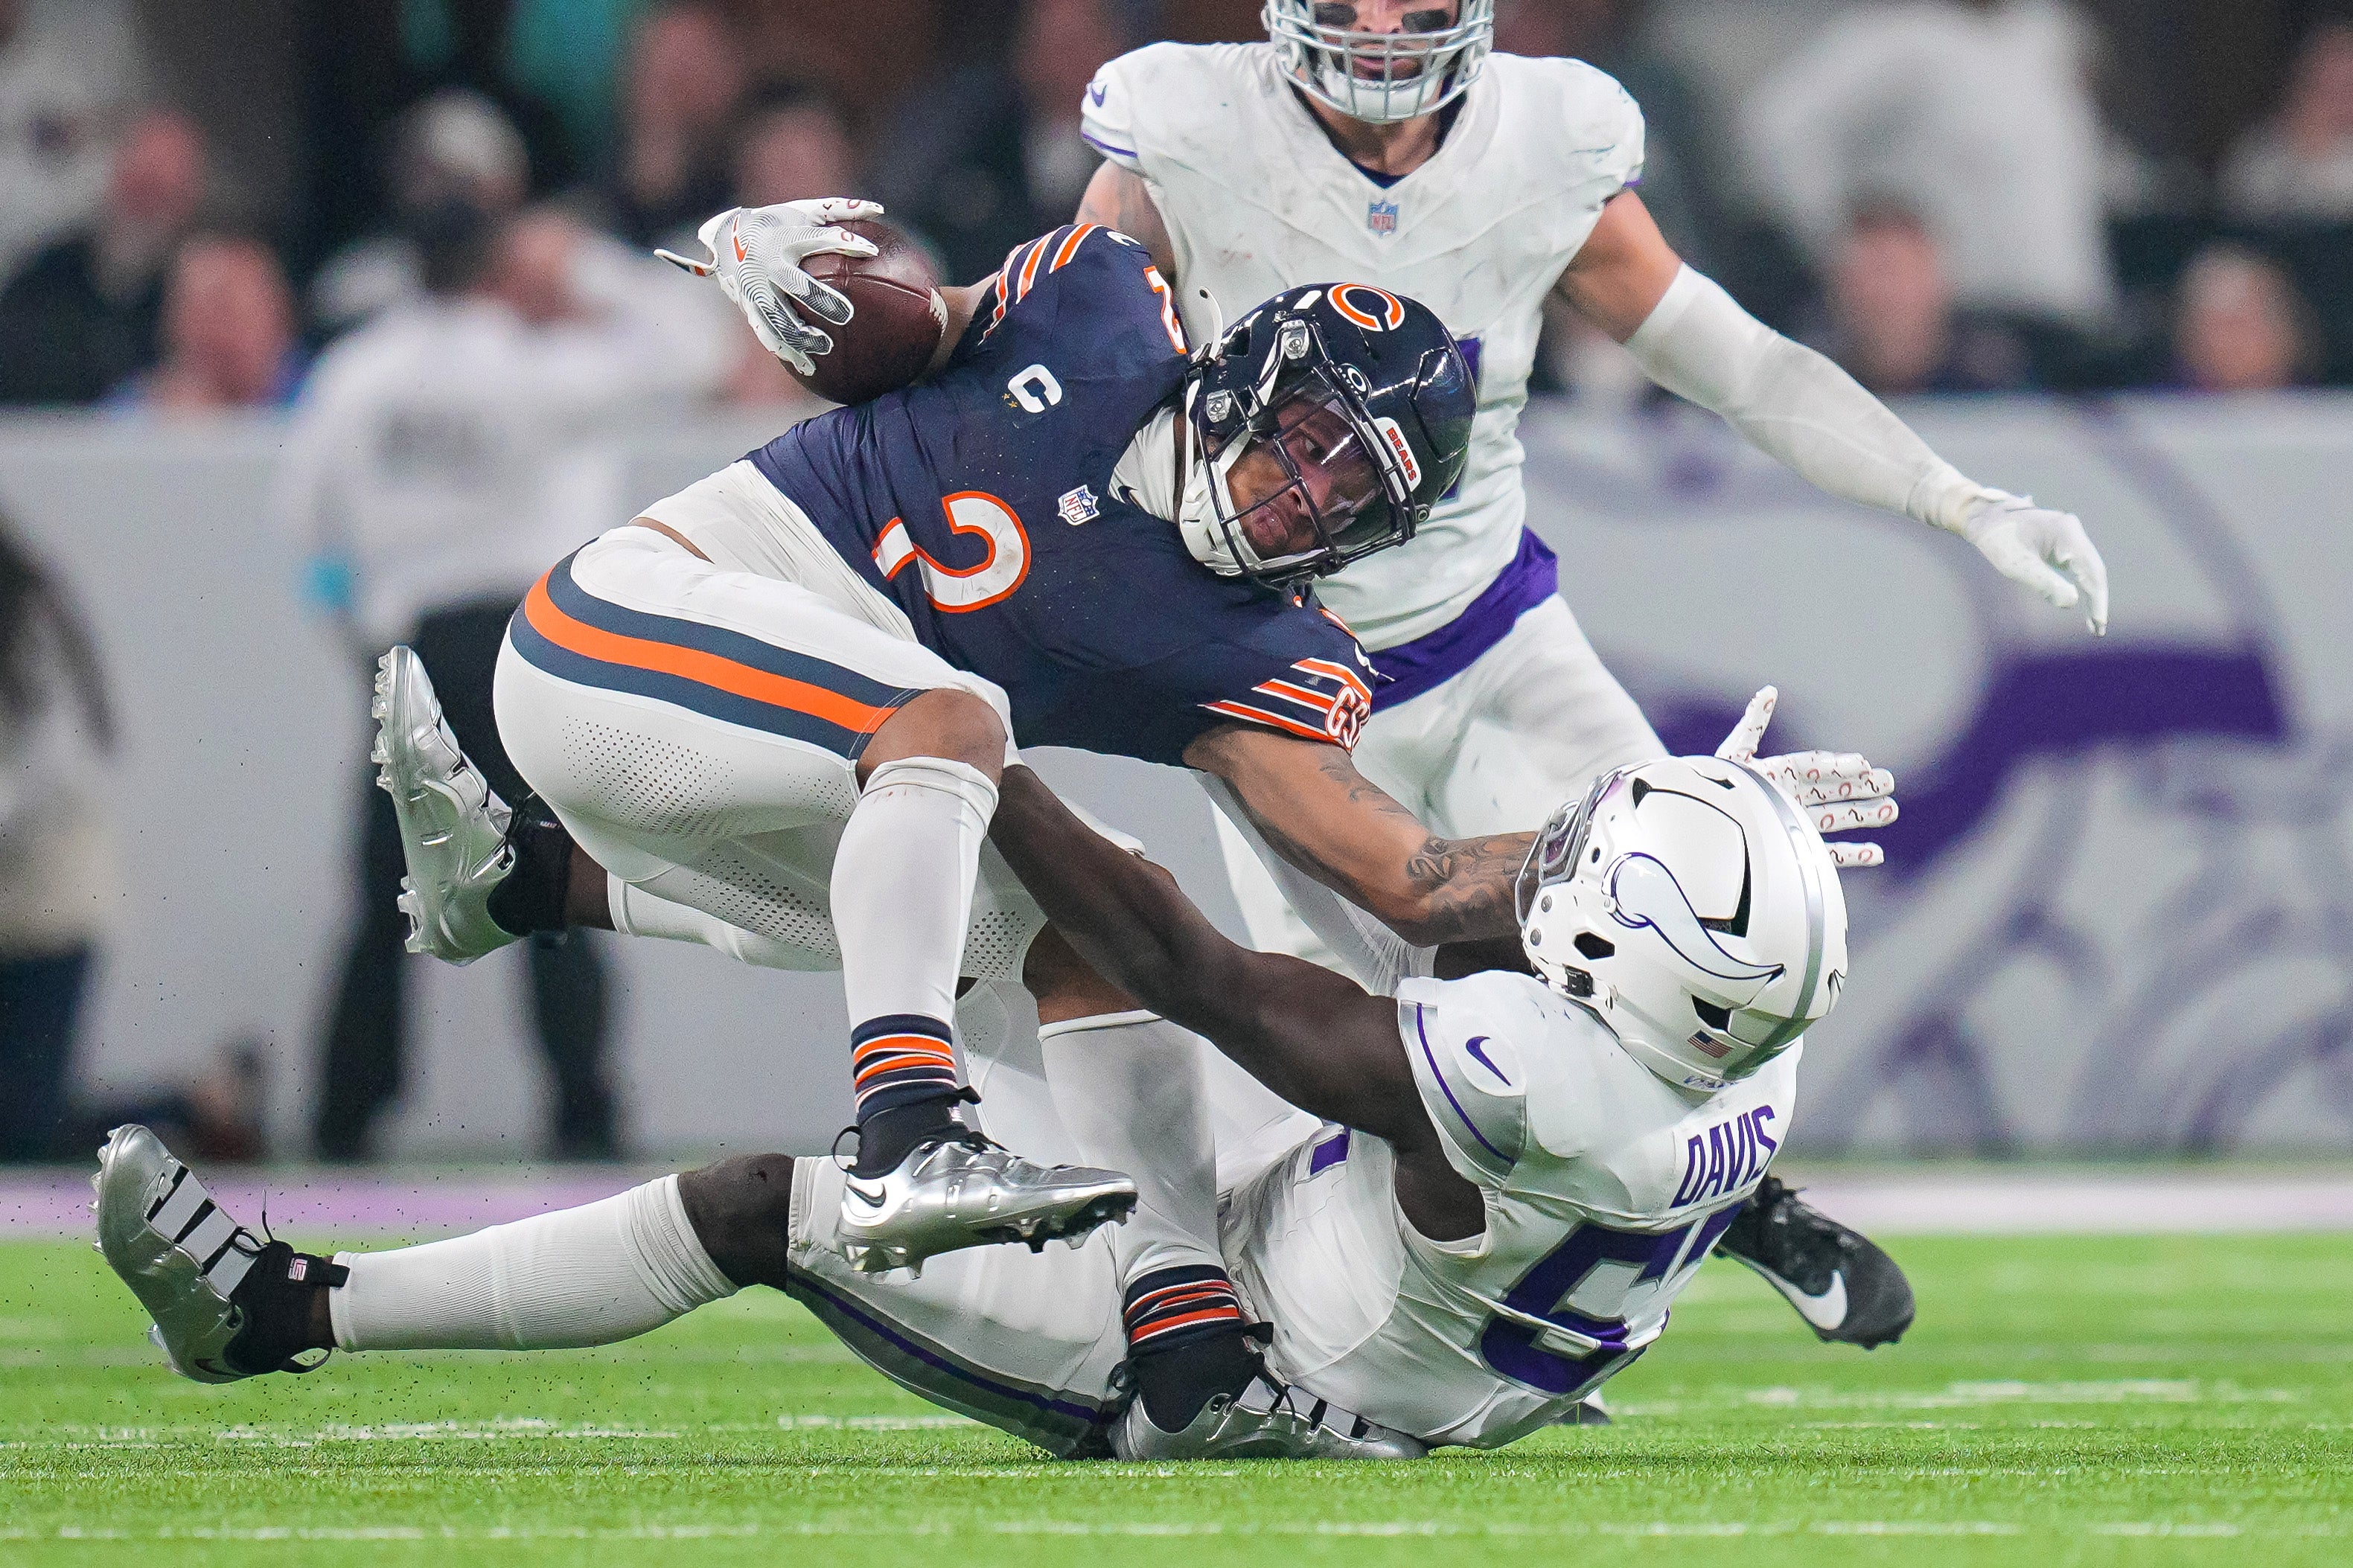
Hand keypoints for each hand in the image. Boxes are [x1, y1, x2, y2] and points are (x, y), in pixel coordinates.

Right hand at [656, 200, 883, 375]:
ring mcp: (757, 288)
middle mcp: (769, 264)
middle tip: (847, 315)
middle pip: (798, 285)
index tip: (871, 251)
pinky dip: (785, 351)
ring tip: (826, 347)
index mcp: (786, 237)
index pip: (819, 238)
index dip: (844, 242)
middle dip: (821, 300)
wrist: (725, 237)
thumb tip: (880, 209)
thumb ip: (839, 209)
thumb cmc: (777, 223)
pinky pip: (767, 333)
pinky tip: (806, 366)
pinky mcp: (749, 307)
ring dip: (801, 335)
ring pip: (779, 317)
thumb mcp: (802, 211)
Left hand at [1716, 686, 1896, 869]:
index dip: (1836, 764)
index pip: (1814, 766)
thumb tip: (1769, 692)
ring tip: (1891, 811)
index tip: (1861, 763)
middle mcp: (1790, 797)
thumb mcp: (1733, 753)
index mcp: (1778, 773)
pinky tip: (1876, 853)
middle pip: (1832, 791)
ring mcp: (1793, 823)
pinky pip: (1827, 855)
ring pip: (1835, 820)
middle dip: (1860, 788)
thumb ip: (1753, 724)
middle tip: (1889, 782)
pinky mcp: (1794, 850)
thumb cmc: (1714, 784)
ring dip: (1863, 816)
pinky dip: (1851, 855)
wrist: (1698, 824)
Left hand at [1956, 490, 2109, 635]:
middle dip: (2096, 600)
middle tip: (2097, 631)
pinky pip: (2077, 567)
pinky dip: (2079, 586)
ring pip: (2087, 569)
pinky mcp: (2061, 544)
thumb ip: (2044, 583)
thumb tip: (2072, 602)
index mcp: (2067, 533)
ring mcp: (2069, 537)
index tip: (2098, 624)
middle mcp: (2073, 531)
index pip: (2092, 571)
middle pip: (2094, 570)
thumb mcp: (2017, 565)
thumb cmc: (1997, 540)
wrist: (1983, 518)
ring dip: (2090, 595)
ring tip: (2092, 625)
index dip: (2097, 599)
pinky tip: (2078, 602)